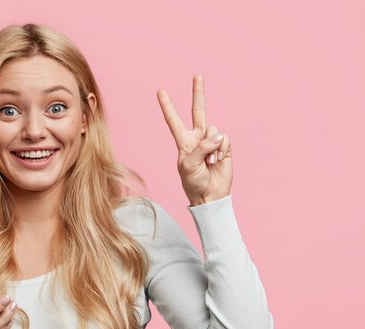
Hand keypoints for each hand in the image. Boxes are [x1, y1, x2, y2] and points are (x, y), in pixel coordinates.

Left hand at [156, 74, 232, 205]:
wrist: (209, 195)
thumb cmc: (193, 182)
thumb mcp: (189, 165)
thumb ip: (201, 147)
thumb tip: (218, 135)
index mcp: (183, 141)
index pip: (173, 120)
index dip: (167, 106)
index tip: (159, 90)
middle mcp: (197, 138)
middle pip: (198, 111)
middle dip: (198, 93)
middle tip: (197, 75)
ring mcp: (212, 141)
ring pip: (214, 130)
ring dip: (212, 147)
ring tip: (209, 161)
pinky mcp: (225, 147)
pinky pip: (225, 139)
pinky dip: (222, 149)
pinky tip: (218, 160)